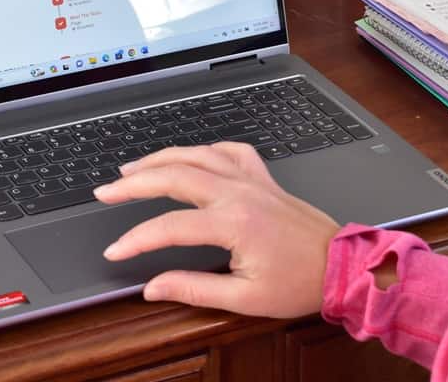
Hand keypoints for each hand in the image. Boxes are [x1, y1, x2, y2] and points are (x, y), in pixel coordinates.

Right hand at [92, 142, 340, 318]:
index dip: (136, 240)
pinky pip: (229, 150)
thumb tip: (153, 287)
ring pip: (197, 154)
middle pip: (175, 175)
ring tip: (131, 168)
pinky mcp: (263, 178)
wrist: (341, 265)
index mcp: (233, 223)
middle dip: (134, 182)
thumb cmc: (299, 283)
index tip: (116, 251)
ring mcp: (251, 180)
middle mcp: (239, 193)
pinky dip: (204, 149)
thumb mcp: (244, 299)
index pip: (169, 227)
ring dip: (161, 158)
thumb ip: (193, 289)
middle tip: (105, 191)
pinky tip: (190, 155)